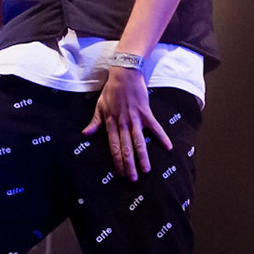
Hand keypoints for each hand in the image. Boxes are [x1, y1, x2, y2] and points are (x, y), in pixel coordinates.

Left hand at [84, 66, 171, 181]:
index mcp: (111, 123)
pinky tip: (168, 147)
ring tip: (146, 170)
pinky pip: (155, 127)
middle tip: (132, 179)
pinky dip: (162, 137)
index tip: (120, 174)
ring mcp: (135, 118)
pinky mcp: (146, 112)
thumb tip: (85, 134)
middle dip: (129, 165)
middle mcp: (123, 123)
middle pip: (126, 148)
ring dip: (143, 157)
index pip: (114, 147)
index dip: (117, 161)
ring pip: (139, 141)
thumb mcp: (99, 106)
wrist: (124, 74)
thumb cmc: (111, 90)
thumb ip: (94, 122)